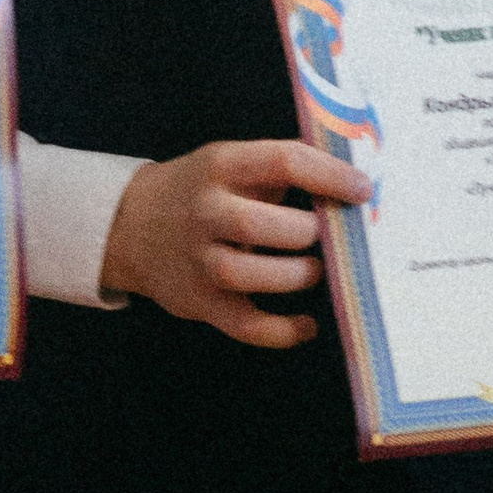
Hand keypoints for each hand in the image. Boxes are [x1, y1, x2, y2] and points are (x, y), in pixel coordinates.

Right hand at [100, 137, 370, 348]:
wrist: (129, 225)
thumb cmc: (199, 191)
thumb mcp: (229, 161)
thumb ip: (281, 167)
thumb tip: (355, 180)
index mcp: (221, 166)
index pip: (284, 161)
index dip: (331, 176)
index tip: (363, 190)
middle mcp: (205, 211)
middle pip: (264, 224)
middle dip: (309, 232)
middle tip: (329, 235)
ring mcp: (199, 260)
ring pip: (252, 275)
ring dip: (298, 275)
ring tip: (314, 270)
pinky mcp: (200, 302)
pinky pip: (246, 325)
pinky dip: (283, 331)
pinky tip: (307, 324)